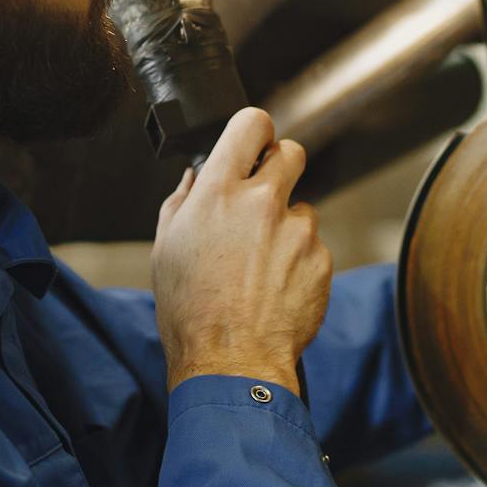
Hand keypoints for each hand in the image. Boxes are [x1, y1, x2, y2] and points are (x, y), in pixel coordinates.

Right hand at [151, 106, 332, 395]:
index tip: (252, 144)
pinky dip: (299, 260)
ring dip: (287, 224)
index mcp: (219, 192)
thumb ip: (182, 202)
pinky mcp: (321, 260)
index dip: (254, 131)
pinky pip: (314, 246)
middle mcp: (262, 203)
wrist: (231, 362)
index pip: (251, 124)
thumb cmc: (190, 310)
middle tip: (264, 195)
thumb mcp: (165, 249)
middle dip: (279, 166)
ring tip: (261, 263)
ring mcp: (298, 231)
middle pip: (290, 152)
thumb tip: (195, 178)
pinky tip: (276, 286)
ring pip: (302, 206)